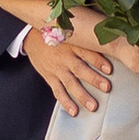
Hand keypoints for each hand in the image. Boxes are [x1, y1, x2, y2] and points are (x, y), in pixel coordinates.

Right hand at [0, 0, 113, 117]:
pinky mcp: (49, 76)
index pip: (86, 52)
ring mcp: (56, 68)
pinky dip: (65, 102)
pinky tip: (74, 111)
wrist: (29, 34)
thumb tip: (108, 32)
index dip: (98, 60)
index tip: (109, 68)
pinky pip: (58, 91)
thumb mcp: (70, 28)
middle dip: (94, 79)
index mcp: (72, 43)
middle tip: (106, 87)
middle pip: (80, 69)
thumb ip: (87, 33)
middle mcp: (64, 57)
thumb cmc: (56, 31)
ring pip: (70, 83)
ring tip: (93, 106)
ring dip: (82, 95)